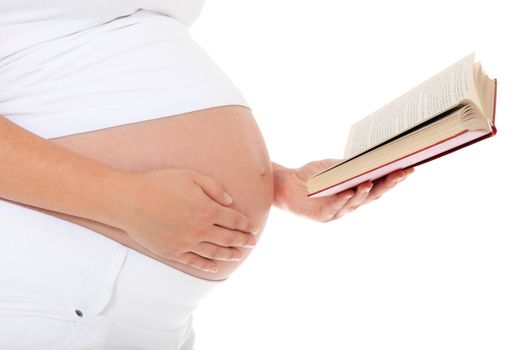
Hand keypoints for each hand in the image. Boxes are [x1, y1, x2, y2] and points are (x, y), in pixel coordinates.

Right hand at [118, 168, 258, 272]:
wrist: (131, 201)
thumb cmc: (160, 184)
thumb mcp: (191, 177)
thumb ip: (214, 188)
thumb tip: (230, 201)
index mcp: (208, 210)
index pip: (234, 220)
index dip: (246, 225)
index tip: (254, 228)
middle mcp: (201, 230)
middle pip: (228, 238)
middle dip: (243, 241)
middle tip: (252, 243)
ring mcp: (187, 243)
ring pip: (214, 252)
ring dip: (229, 254)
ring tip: (239, 255)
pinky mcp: (173, 252)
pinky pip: (195, 262)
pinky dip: (207, 266)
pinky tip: (215, 268)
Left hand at [273, 159, 413, 221]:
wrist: (287, 184)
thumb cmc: (313, 176)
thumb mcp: (335, 167)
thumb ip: (352, 166)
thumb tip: (374, 156)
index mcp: (356, 192)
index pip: (379, 186)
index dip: (394, 179)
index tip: (409, 168)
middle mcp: (350, 204)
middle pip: (372, 196)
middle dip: (387, 185)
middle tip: (400, 173)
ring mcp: (337, 211)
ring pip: (355, 203)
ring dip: (363, 192)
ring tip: (370, 181)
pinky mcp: (322, 216)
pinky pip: (334, 207)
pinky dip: (342, 200)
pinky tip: (348, 192)